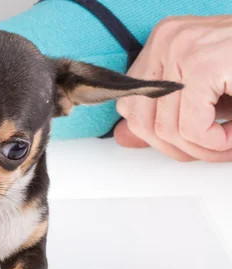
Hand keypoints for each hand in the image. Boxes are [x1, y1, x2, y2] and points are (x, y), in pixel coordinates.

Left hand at [115, 16, 231, 161]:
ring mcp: (182, 48)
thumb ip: (163, 114)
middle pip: (140, 119)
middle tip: (209, 150)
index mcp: (163, 43)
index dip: (156, 135)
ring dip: (201, 150)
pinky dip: (214, 144)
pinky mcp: (204, 63)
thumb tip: (124, 139)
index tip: (186, 143)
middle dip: (176, 148)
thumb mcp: (202, 95)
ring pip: (166, 129)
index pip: (130, 104)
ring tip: (226, 144)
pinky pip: (191, 128)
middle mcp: (166, 40)